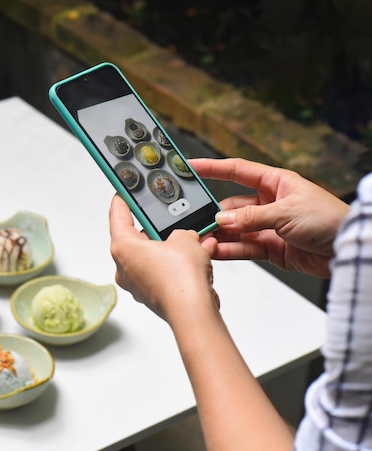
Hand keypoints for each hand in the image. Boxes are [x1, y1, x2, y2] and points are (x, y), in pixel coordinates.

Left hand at [108, 195, 218, 323]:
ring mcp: (137, 284)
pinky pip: (164, 273)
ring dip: (172, 248)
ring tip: (193, 240)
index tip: (122, 191)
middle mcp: (124, 267)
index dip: (122, 200)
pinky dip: (178, 265)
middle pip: (136, 238)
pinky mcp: (152, 296)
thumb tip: (184, 238)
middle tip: (168, 217)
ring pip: (153, 257)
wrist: (193, 313)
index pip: (117, 215)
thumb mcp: (185, 238)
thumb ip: (181, 231)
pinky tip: (198, 258)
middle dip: (157, 228)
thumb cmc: (181, 279)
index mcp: (122, 248)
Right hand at [191, 158, 348, 277]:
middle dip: (214, 214)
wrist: (348, 249)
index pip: (236, 171)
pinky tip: (216, 251)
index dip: (212, 168)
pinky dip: (229, 250)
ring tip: (204, 240)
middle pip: (231, 206)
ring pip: (234, 229)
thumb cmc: (329, 220)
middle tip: (196, 221)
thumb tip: (222, 219)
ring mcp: (268, 227)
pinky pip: (243, 248)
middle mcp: (268, 203)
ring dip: (219, 235)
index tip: (190, 167)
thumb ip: (251, 217)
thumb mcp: (286, 212)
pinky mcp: (270, 248)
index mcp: (275, 183)